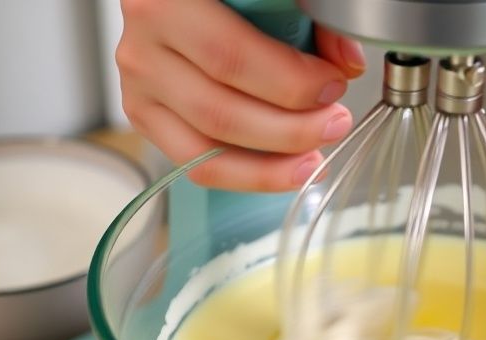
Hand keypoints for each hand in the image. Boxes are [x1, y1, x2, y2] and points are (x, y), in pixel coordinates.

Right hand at [117, 0, 365, 190]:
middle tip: (334, 123)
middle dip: (289, 128)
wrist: (183, 1)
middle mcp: (142, 50)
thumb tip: (347, 63)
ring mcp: (138, 89)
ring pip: (206, 149)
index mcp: (167, 3)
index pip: (230, 56)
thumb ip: (308, 15)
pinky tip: (286, 170)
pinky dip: (248, 175)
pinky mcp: (146, 118)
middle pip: (220, 111)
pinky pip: (197, 164)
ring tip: (315, 159)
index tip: (333, 85)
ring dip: (271, 164)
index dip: (288, 82)